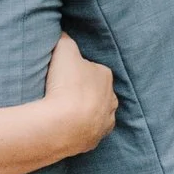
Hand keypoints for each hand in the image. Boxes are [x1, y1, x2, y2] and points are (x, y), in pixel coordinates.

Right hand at [44, 35, 117, 154]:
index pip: (92, 68)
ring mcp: (105, 121)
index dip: (76, 70)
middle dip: (83, 91)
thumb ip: (65, 39)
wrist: (63, 125)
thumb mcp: (64, 50)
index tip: (62, 74)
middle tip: (61, 92)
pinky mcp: (95, 140)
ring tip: (63, 111)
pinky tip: (67, 126)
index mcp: (106, 76)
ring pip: (96, 112)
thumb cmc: (66, 85)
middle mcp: (111, 99)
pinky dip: (81, 128)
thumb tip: (63, 33)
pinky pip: (89, 130)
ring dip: (84, 111)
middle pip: (96, 91)